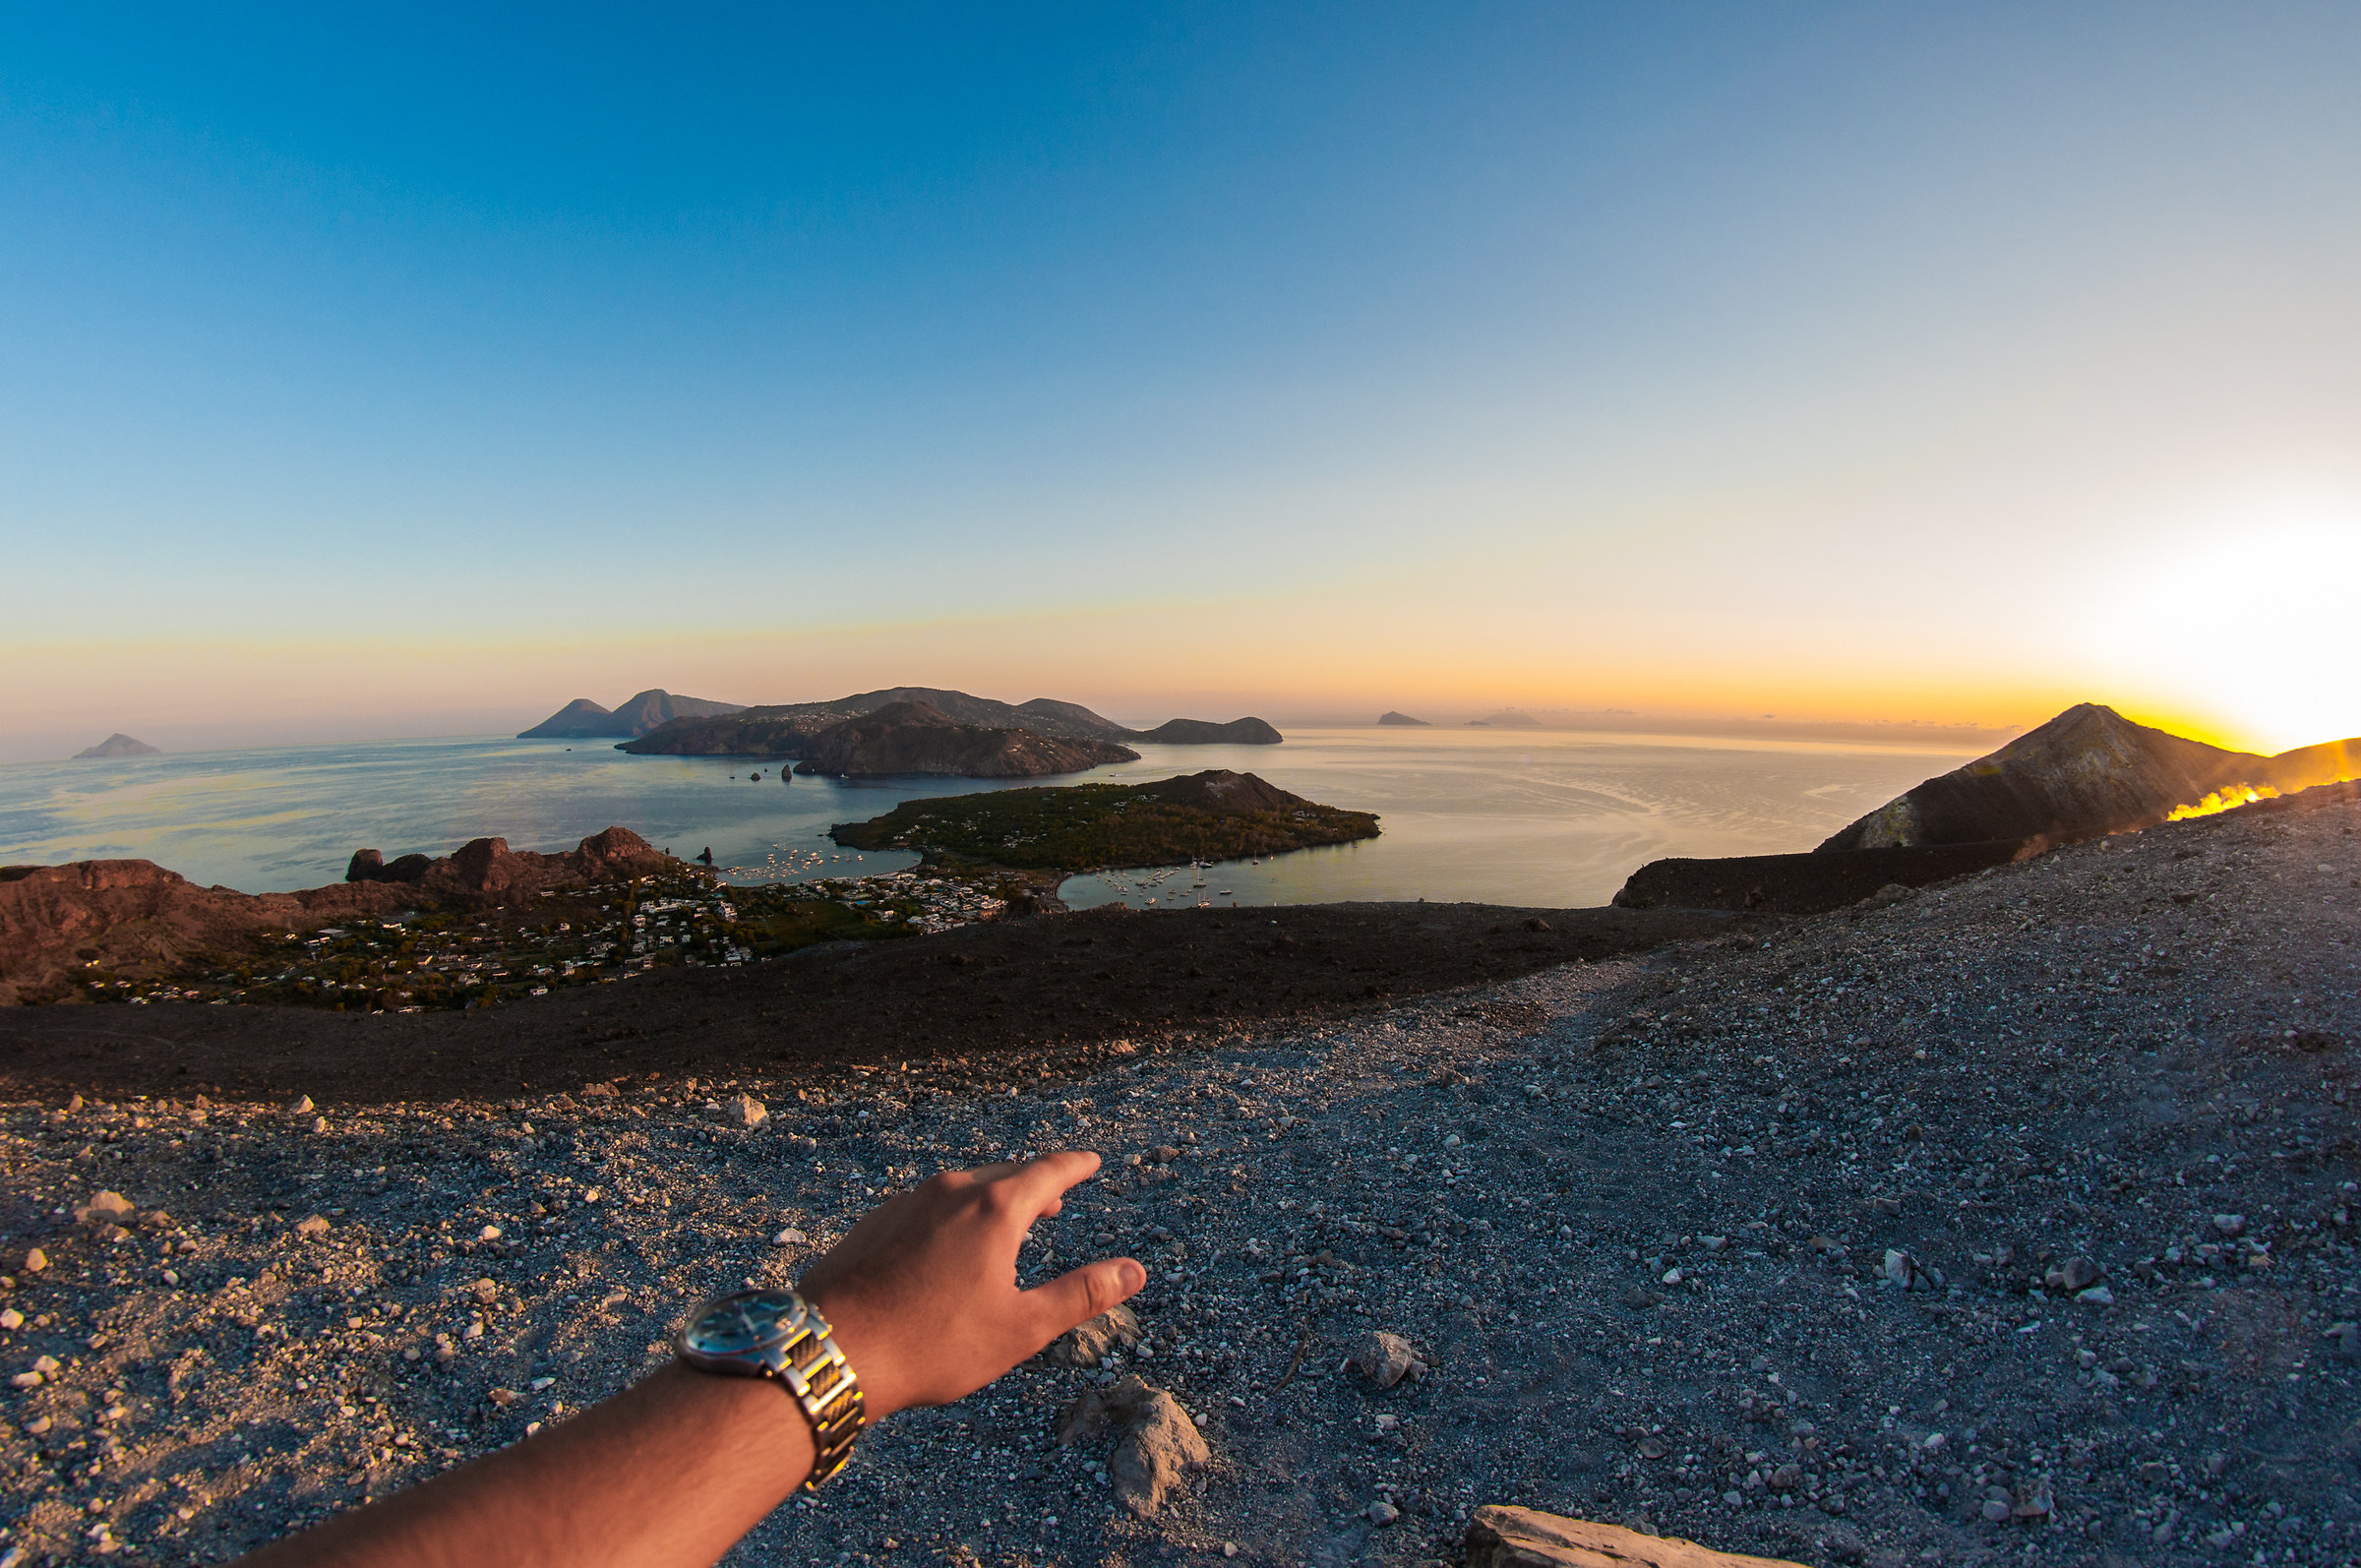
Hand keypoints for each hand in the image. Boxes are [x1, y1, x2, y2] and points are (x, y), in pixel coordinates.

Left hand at [799, 1150, 1143, 1418]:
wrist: (832, 1349)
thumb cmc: (932, 1344)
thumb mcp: (1020, 1328)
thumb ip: (1080, 1295)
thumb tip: (1135, 1271)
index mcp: (993, 1210)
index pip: (1047, 1173)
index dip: (1074, 1166)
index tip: (1090, 1160)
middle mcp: (950, 1193)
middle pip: (1003, 1176)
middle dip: (1032, 1184)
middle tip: (1053, 1196)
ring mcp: (905, 1204)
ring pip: (959, 1190)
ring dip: (988, 1200)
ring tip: (1001, 1222)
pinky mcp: (873, 1224)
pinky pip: (923, 1207)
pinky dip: (948, 1216)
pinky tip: (942, 1246)